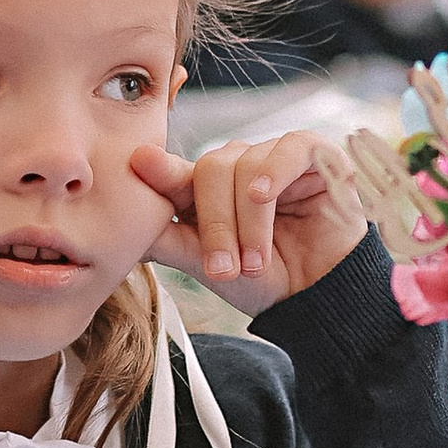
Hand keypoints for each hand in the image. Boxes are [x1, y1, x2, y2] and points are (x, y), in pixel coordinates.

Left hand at [130, 131, 367, 316]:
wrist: (321, 299)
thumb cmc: (266, 281)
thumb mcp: (210, 265)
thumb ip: (170, 240)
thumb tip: (125, 227)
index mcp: (209, 188)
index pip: (180, 173)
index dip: (161, 171)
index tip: (139, 163)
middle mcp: (240, 166)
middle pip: (210, 170)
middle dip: (215, 224)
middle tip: (224, 268)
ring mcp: (276, 156)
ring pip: (246, 167)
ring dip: (249, 222)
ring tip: (256, 263)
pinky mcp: (315, 154)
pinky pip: (289, 148)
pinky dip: (274, 172)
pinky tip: (264, 196)